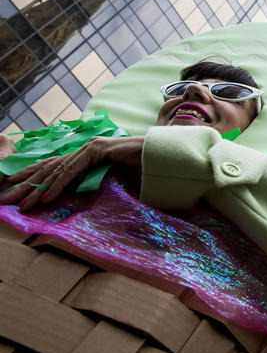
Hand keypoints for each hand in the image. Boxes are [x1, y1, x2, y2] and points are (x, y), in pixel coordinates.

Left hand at [0, 136, 144, 210]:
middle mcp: (85, 149)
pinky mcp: (98, 151)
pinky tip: (46, 197)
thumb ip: (95, 185)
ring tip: (22, 204)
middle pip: (48, 168)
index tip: (13, 188)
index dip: (31, 176)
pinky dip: (58, 184)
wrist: (164, 159)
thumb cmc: (143, 170)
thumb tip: (80, 200)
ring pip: (57, 170)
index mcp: (86, 155)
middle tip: (6, 199)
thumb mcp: (113, 181)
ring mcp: (91, 148)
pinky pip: (73, 170)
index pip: (53, 166)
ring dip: (37, 189)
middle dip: (25, 184)